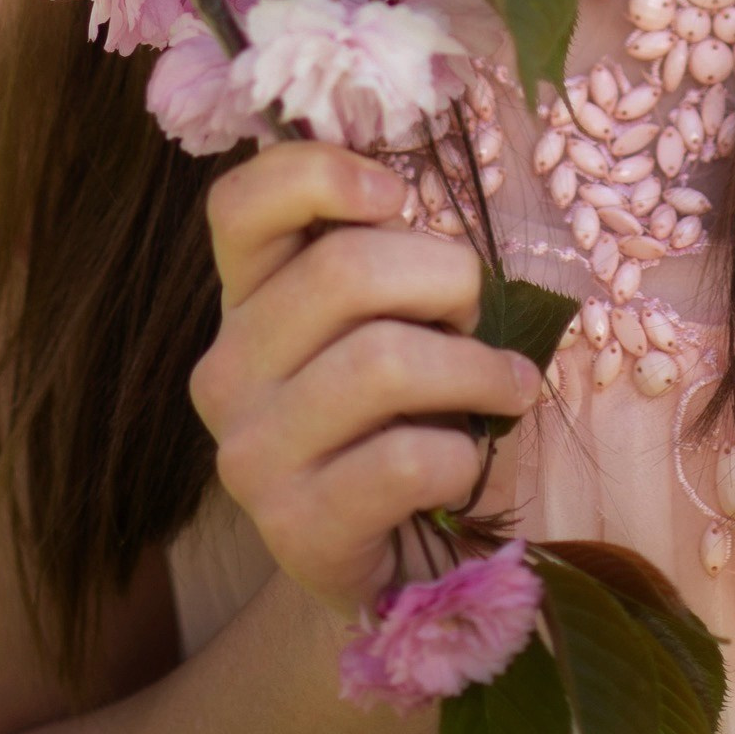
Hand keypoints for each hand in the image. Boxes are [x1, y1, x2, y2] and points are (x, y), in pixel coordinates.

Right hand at [191, 143, 540, 619]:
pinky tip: (469, 461)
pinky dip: (463, 453)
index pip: (239, 206)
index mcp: (245, 302)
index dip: (318, 173)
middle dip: (446, 276)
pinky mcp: (295, 528)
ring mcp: (251, 454)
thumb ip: (381, 261)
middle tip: (478, 312)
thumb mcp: (385, 322)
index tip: (396, 195)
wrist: (392, 560)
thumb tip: (408, 200)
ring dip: (475, 368)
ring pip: (381, 361)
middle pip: (342, 271)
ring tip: (508, 385)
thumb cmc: (402, 414)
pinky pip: (404, 460)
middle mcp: (226, 372)